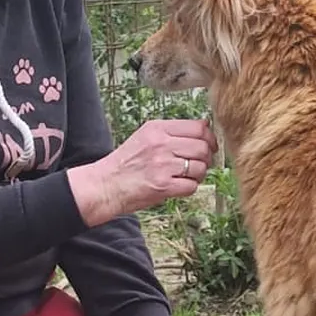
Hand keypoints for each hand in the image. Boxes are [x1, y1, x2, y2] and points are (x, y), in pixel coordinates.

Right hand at [67, 117, 216, 226]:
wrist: (106, 185)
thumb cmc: (125, 163)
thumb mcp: (145, 137)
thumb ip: (171, 132)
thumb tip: (204, 128)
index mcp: (157, 129)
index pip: (198, 127)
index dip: (209, 138)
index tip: (209, 145)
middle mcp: (161, 144)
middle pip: (203, 147)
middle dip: (207, 158)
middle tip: (199, 164)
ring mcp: (163, 165)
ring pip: (200, 167)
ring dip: (199, 174)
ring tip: (186, 176)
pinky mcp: (164, 186)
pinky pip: (192, 186)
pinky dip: (189, 187)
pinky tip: (178, 186)